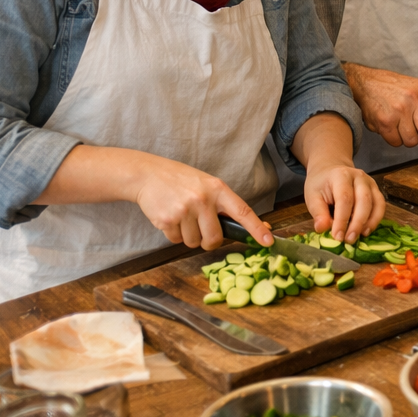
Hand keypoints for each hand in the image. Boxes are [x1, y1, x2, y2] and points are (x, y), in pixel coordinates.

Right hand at [130, 153, 274, 249]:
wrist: (148, 174)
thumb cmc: (182, 181)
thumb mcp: (207, 185)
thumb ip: (224, 205)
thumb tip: (247, 226)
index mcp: (218, 189)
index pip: (243, 212)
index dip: (257, 229)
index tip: (268, 241)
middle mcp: (203, 199)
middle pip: (215, 238)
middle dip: (210, 242)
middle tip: (203, 232)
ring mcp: (184, 210)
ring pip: (194, 242)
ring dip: (189, 236)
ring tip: (182, 217)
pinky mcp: (167, 220)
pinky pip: (176, 240)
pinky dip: (174, 234)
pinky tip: (170, 218)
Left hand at [303, 161, 384, 242]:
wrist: (330, 169)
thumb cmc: (320, 184)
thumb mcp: (312, 196)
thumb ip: (318, 212)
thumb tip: (322, 229)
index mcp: (341, 175)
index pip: (344, 199)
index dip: (342, 220)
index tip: (337, 237)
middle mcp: (359, 177)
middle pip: (364, 201)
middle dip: (357, 223)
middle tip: (349, 240)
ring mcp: (370, 182)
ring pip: (376, 203)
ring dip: (369, 223)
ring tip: (359, 237)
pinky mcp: (375, 189)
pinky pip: (381, 205)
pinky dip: (376, 219)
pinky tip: (366, 230)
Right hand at [344, 63, 417, 149]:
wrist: (366, 82)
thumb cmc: (395, 88)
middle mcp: (415, 98)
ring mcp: (399, 109)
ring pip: (412, 141)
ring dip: (408, 139)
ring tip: (400, 124)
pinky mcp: (385, 120)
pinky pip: (396, 142)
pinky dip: (393, 139)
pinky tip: (389, 125)